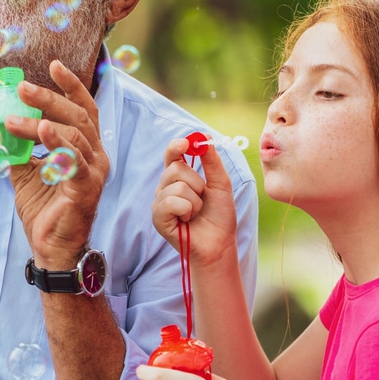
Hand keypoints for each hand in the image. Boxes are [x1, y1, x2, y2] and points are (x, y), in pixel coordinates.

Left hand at [6, 60, 110, 268]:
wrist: (50, 247)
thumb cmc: (44, 209)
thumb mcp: (24, 171)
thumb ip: (16, 146)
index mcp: (87, 149)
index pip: (84, 109)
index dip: (71, 86)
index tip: (53, 64)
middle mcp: (97, 156)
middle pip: (79, 116)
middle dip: (50, 98)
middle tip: (21, 87)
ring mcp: (95, 171)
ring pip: (73, 134)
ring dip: (39, 122)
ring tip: (10, 119)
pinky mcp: (86, 188)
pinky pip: (73, 160)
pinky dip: (56, 143)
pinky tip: (39, 131)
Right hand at [151, 137, 239, 267]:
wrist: (220, 243)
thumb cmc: (219, 215)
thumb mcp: (221, 184)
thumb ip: (212, 162)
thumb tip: (204, 137)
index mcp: (179, 178)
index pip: (172, 155)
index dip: (176, 147)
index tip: (186, 144)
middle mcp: (166, 187)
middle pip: (175, 168)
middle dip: (197, 183)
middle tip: (202, 199)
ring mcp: (160, 202)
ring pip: (177, 186)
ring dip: (195, 201)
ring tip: (195, 213)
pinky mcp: (157, 218)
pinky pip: (171, 202)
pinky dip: (186, 210)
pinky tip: (187, 220)